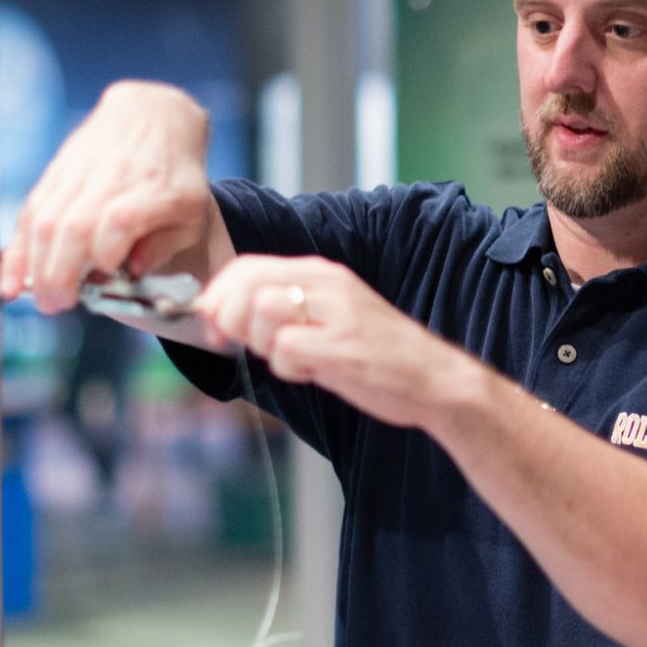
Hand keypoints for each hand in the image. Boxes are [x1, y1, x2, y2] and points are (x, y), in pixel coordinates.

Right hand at [2, 81, 218, 311]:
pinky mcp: (56, 172)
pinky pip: (30, 210)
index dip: (107, 252)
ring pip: (46, 218)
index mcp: (155, 190)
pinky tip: (9, 274)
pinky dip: (16, 244)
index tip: (104, 278)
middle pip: (74, 225)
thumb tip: (133, 273)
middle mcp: (113, 178)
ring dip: (31, 261)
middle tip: (56, 305)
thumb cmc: (176, 176)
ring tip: (28, 296)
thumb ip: (164, 246)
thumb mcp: (190, 213)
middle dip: (59, 271)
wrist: (151, 115)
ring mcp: (80, 173)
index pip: (120, 220)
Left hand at [193, 255, 486, 431]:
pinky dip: (289, 369)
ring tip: (295, 359)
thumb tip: (220, 316)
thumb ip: (282, 310)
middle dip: (231, 321)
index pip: (247, 267)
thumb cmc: (377, 355)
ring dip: (264, 345)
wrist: (434, 380)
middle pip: (246, 286)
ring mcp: (336, 312)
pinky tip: (315, 373)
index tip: (213, 325)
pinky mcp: (341, 346)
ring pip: (262, 313)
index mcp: (322, 272)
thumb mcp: (329, 317)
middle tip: (251, 346)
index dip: (217, 295)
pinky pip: (285, 350)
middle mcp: (328, 283)